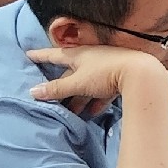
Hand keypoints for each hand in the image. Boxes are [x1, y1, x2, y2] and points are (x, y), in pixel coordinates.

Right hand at [26, 45, 167, 117]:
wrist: (139, 73)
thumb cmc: (105, 73)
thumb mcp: (77, 82)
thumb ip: (56, 89)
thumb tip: (33, 91)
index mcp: (79, 54)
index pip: (55, 54)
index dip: (41, 56)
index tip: (29, 54)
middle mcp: (91, 58)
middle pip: (71, 72)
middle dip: (61, 85)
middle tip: (50, 96)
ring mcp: (105, 68)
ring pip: (87, 84)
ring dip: (79, 98)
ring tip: (71, 112)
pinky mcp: (118, 78)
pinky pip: (102, 91)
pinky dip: (95, 101)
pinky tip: (92, 114)